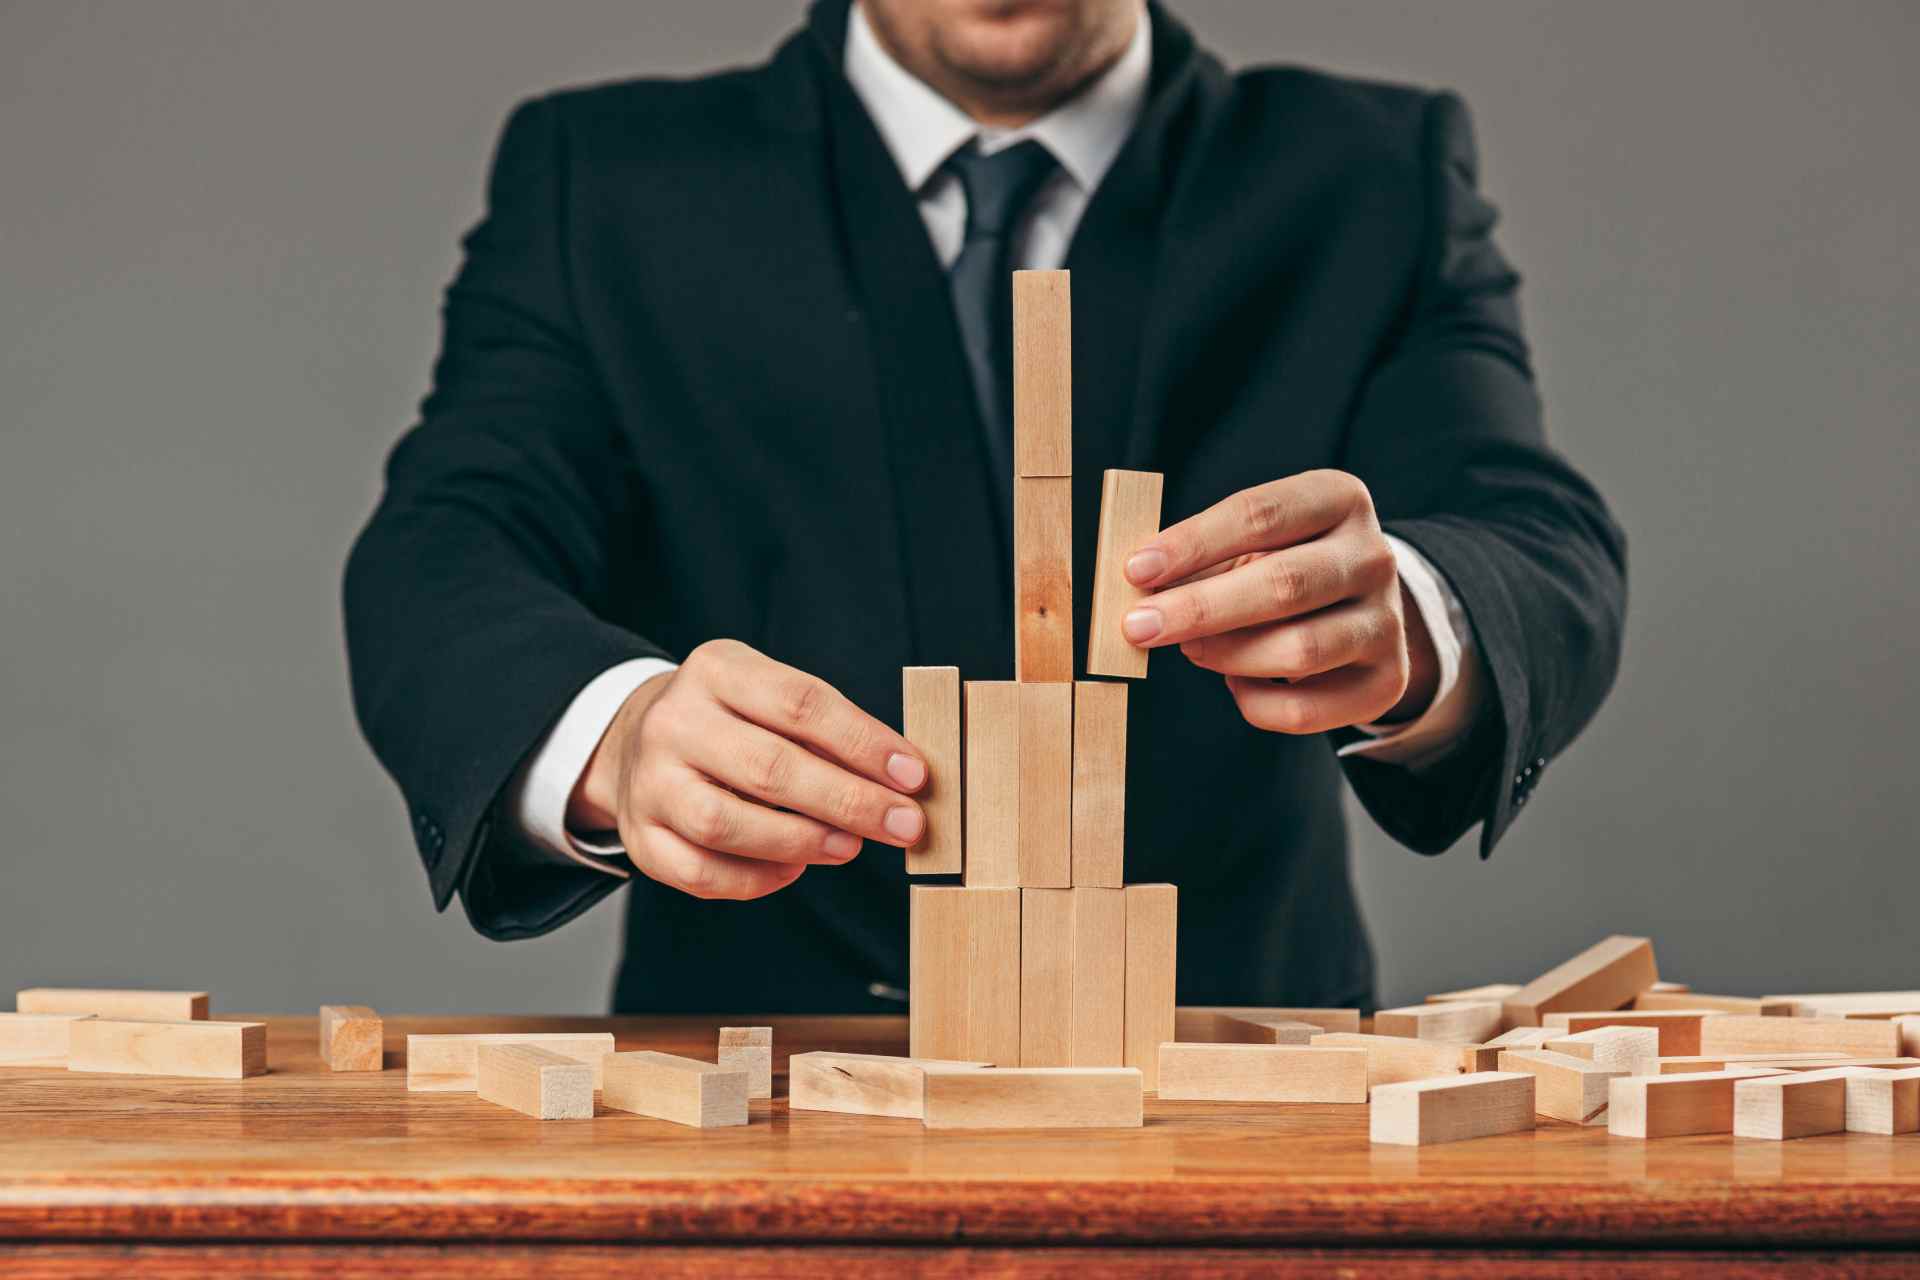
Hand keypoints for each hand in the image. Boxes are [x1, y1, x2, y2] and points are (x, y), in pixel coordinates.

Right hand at [567, 640, 928, 899]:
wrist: (635, 739)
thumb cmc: (731, 721)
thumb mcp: (769, 694)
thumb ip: (827, 728)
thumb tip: (900, 778)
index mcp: (716, 671)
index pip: (799, 703)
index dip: (864, 742)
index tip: (914, 776)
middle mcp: (674, 722)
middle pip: (768, 767)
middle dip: (849, 801)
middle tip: (903, 824)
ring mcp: (649, 782)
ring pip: (725, 823)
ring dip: (801, 841)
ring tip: (850, 846)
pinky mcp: (640, 837)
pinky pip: (700, 872)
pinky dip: (756, 878)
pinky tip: (794, 868)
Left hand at [1118, 470, 1438, 733]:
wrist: (1361, 610)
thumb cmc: (1285, 566)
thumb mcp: (1252, 543)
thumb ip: (1202, 560)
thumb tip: (1142, 591)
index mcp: (1339, 499)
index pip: (1261, 514)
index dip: (1193, 543)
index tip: (1137, 570)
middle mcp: (1374, 556)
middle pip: (1284, 584)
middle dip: (1199, 608)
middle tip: (1138, 626)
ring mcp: (1387, 621)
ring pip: (1298, 650)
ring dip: (1226, 655)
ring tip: (1190, 649)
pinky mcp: (1386, 680)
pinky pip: (1304, 709)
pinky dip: (1253, 702)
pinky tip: (1235, 681)